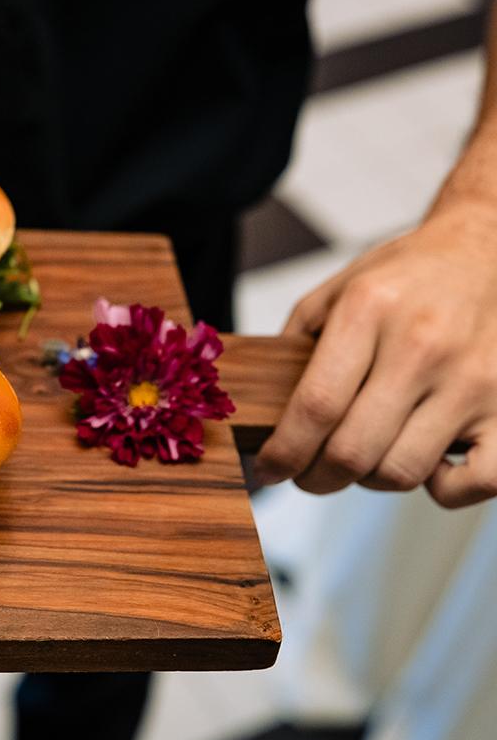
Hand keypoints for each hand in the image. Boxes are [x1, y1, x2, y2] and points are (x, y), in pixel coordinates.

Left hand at [255, 201, 496, 507]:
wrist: (489, 250)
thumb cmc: (408, 277)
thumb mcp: (338, 290)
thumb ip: (295, 343)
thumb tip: (264, 412)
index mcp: (369, 311)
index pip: (315, 406)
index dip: (284, 452)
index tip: (269, 470)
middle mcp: (422, 346)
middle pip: (353, 450)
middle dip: (316, 478)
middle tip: (309, 474)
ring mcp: (473, 380)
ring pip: (401, 471)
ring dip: (370, 480)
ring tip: (365, 457)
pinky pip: (476, 481)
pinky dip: (444, 489)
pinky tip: (429, 463)